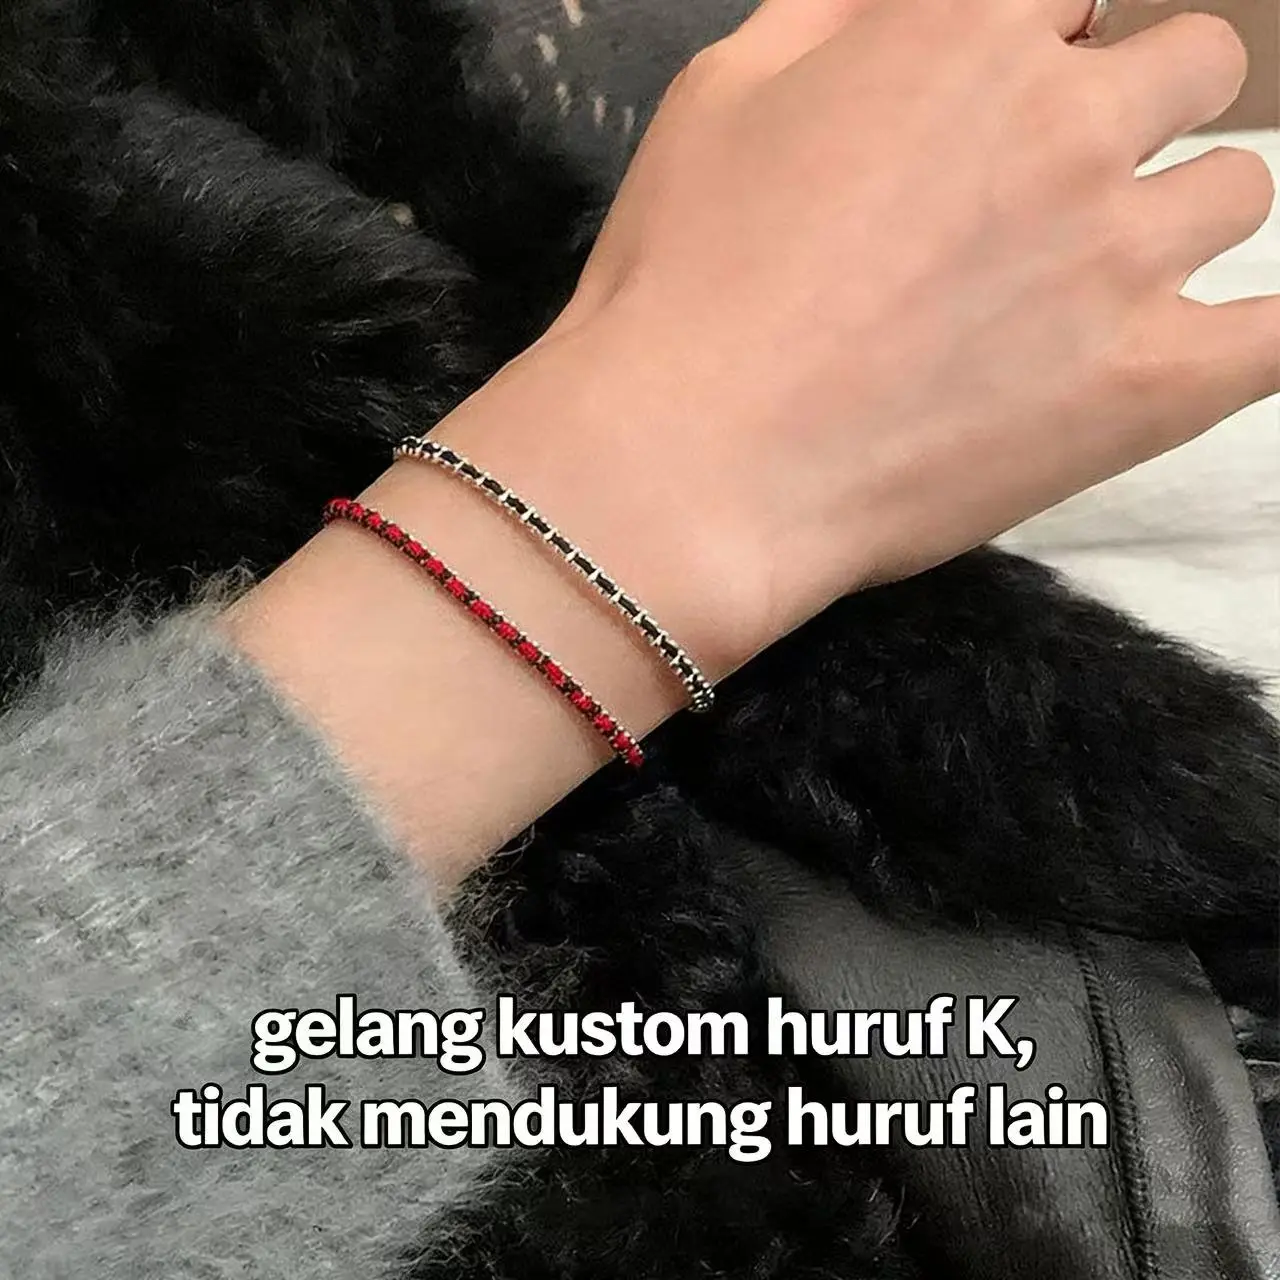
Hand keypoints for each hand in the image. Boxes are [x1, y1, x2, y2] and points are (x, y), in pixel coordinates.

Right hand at [519, 0, 1273, 670]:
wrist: (690, 464)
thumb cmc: (681, 288)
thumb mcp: (719, 98)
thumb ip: (830, 19)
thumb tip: (890, 3)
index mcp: (968, 34)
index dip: (1044, 51)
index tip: (1003, 110)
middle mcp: (1070, 124)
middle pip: (1198, 64)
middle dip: (1137, 113)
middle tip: (1056, 197)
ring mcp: (1122, 256)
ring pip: (1238, 192)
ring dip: (1174, 224)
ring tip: (1092, 293)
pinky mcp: (1150, 385)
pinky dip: (1257, 336)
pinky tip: (1209, 347)